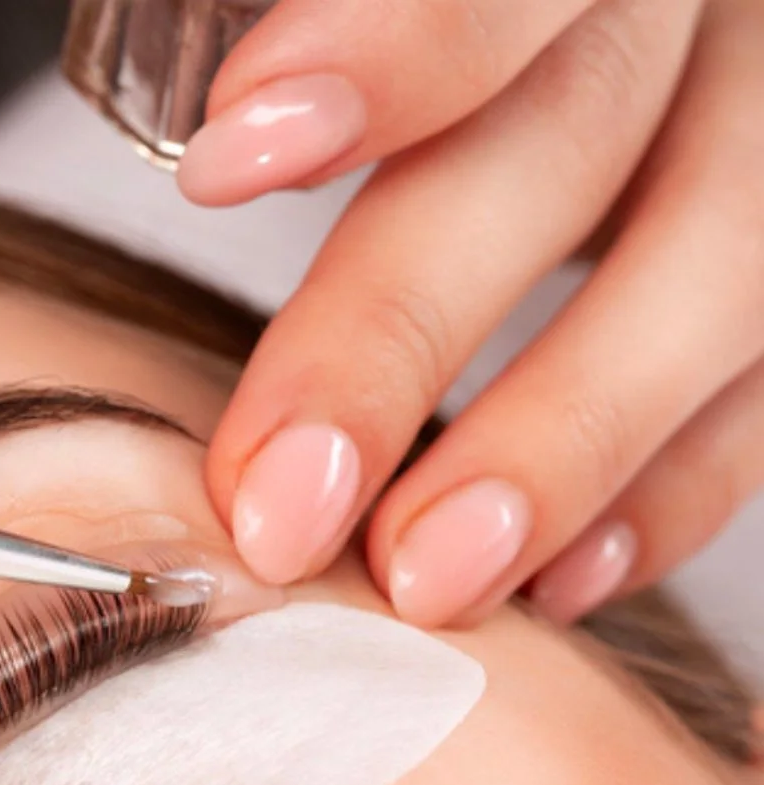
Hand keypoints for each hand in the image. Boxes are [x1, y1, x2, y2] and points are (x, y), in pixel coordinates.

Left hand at [182, 0, 763, 625]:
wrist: (657, 84)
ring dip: (559, 444)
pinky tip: (560, 578)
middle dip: (399, 329)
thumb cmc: (476, 67)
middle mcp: (705, 13)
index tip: (232, 160)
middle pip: (567, 135)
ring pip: (719, 271)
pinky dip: (669, 491)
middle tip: (284, 509)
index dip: (393, 48)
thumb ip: (376, 62)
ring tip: (428, 577)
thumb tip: (220, 159)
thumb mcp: (430, 29)